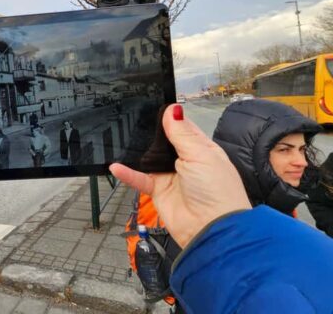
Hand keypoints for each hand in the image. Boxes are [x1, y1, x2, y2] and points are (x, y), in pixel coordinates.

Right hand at [109, 104, 250, 247]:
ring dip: (137, 152)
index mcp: (201, 148)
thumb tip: (172, 109)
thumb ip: (182, 133)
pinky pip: (139, 179)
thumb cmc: (216, 190)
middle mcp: (185, 160)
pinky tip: (115, 166)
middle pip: (162, 142)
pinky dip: (127, 173)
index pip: (181, 127)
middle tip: (130, 119)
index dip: (168, 118)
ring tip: (120, 138)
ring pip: (148, 159)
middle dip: (149, 133)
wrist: (212, 228)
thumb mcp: (201, 155)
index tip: (150, 104)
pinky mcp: (158, 191)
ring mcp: (170, 175)